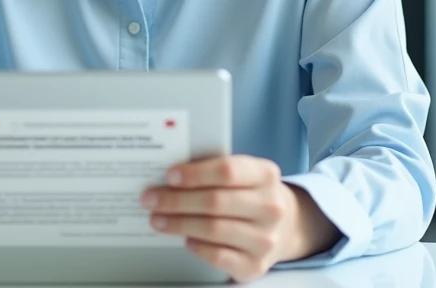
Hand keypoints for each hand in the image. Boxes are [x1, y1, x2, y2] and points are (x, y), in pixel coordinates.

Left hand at [141, 155, 339, 282]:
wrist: (285, 226)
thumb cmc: (251, 194)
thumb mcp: (245, 174)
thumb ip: (215, 169)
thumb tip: (170, 175)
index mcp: (266, 174)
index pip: (227, 170)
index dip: (195, 173)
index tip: (169, 176)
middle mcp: (271, 207)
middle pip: (215, 202)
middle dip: (176, 200)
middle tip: (150, 199)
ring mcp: (265, 238)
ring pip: (213, 229)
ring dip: (179, 223)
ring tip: (157, 219)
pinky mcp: (256, 265)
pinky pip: (218, 256)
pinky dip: (197, 246)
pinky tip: (185, 238)